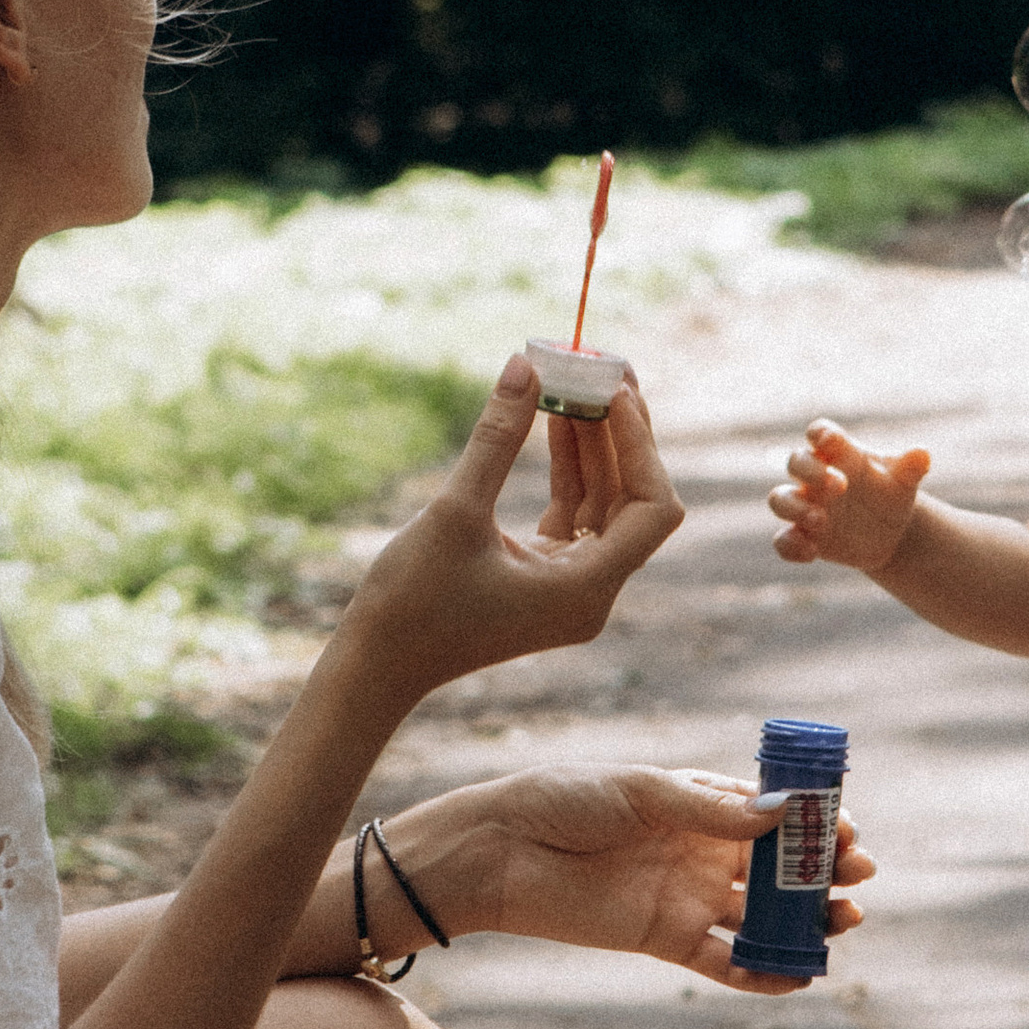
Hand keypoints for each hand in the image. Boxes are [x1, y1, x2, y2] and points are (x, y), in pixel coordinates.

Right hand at [349, 356, 681, 690]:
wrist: (377, 664)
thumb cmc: (412, 601)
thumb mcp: (456, 511)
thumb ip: (496, 438)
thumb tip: (526, 364)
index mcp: (587, 589)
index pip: (651, 509)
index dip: (641, 446)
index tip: (613, 392)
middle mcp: (592, 592)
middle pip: (634, 501)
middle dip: (622, 434)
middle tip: (605, 368)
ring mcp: (572, 586)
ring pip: (605, 502)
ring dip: (594, 444)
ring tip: (578, 379)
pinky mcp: (546, 576)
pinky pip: (575, 513)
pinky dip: (570, 468)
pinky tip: (556, 417)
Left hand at [403, 766, 874, 994]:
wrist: (504, 852)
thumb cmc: (567, 801)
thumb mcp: (643, 792)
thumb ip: (710, 809)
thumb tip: (783, 813)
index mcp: (702, 805)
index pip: (776, 815)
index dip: (817, 825)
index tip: (849, 831)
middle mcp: (704, 852)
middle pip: (782, 869)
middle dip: (825, 873)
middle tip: (858, 877)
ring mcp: (689, 898)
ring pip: (764, 916)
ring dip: (808, 922)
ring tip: (844, 923)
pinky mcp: (668, 940)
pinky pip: (725, 962)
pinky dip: (763, 973)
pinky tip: (799, 976)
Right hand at [769, 417, 931, 571]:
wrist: (890, 533)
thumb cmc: (891, 494)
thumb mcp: (904, 481)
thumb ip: (910, 467)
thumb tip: (922, 454)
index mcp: (839, 455)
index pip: (820, 433)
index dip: (820, 434)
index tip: (829, 440)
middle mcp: (816, 478)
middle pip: (795, 462)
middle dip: (810, 471)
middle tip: (839, 485)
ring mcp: (806, 507)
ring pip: (779, 500)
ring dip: (794, 508)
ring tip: (821, 520)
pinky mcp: (804, 537)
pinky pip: (783, 541)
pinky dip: (791, 546)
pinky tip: (812, 553)